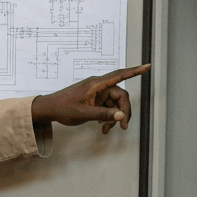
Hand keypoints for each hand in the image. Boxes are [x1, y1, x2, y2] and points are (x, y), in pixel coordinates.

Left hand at [32, 63, 150, 133]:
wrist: (48, 110)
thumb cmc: (62, 108)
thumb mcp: (84, 113)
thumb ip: (104, 114)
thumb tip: (122, 115)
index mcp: (96, 84)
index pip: (119, 75)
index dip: (135, 71)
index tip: (148, 66)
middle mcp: (98, 86)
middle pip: (121, 95)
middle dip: (124, 111)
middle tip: (122, 126)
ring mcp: (97, 93)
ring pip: (115, 103)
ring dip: (114, 117)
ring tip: (106, 129)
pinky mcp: (95, 100)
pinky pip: (108, 107)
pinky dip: (108, 116)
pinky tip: (102, 126)